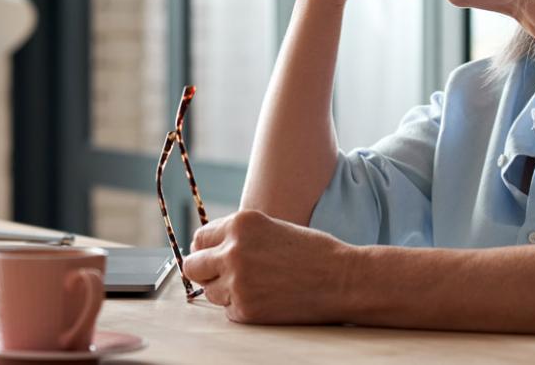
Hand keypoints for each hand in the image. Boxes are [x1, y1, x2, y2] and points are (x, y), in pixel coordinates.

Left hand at [181, 210, 355, 323]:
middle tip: (223, 275)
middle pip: (193, 266)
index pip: (200, 239)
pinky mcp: (245, 309)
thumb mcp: (269, 227)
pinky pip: (228, 310)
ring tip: (257, 285)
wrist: (342, 279)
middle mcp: (233, 250)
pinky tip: (266, 298)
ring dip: (225, 290)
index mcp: (240, 224)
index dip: (207, 250)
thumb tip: (205, 250)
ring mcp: (237, 282)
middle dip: (204, 271)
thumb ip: (237, 236)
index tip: (213, 257)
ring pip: (210, 291)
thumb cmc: (311, 251)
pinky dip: (242, 307)